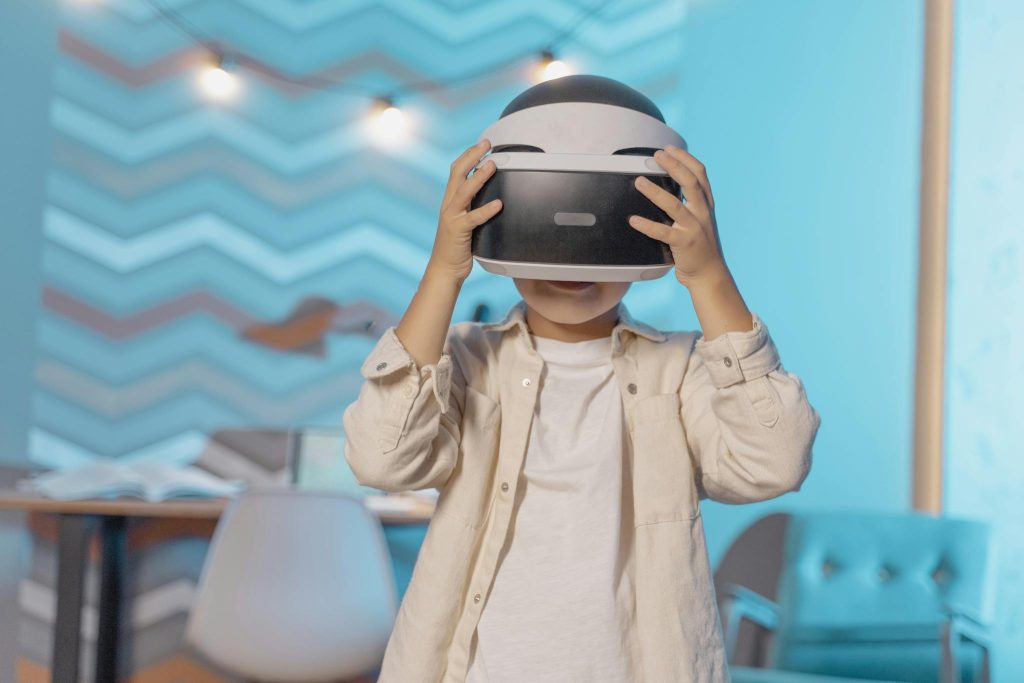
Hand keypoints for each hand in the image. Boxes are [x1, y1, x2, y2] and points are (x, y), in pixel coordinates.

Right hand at [426, 139, 502, 282]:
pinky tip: (498, 204)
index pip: (456, 171)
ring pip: (464, 191)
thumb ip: (473, 207)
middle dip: (472, 156)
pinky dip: (486, 210)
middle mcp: (449, 205)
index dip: (468, 155)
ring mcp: (452, 218)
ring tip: (492, 165)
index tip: (482, 144)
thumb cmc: (458, 247)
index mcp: (450, 201)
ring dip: (479, 177)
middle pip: (457, 173)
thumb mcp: (465, 221)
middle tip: (487, 144)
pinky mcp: (458, 232)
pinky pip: (473, 218)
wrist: (444, 269)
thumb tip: (492, 194)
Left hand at [628, 145, 726, 286]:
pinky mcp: (683, 243)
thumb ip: (691, 203)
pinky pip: (662, 232)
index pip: (700, 173)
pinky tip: (633, 220)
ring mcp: (694, 227)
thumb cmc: (700, 246)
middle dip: (673, 166)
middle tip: (656, 156)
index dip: (685, 158)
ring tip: (639, 181)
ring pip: (674, 205)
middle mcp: (702, 212)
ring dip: (655, 192)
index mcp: (706, 204)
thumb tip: (671, 184)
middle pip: (690, 182)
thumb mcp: (701, 219)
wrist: (709, 273)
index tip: (669, 149)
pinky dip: (647, 225)